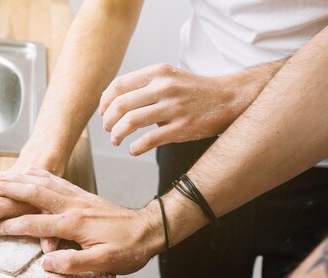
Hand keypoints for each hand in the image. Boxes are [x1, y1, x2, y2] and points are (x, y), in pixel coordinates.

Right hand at [0, 167, 162, 274]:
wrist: (150, 229)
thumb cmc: (128, 249)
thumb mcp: (105, 263)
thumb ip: (75, 262)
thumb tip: (46, 263)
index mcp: (74, 224)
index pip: (33, 224)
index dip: (8, 227)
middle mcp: (71, 206)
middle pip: (32, 194)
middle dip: (6, 191)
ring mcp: (76, 198)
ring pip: (41, 183)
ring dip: (18, 179)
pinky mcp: (81, 195)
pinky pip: (55, 180)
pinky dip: (37, 175)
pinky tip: (28, 172)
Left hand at [98, 63, 247, 155]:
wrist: (228, 99)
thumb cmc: (192, 91)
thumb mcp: (169, 78)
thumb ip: (143, 86)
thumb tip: (111, 102)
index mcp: (158, 73)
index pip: (118, 85)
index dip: (105, 102)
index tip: (103, 112)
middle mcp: (165, 88)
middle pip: (121, 105)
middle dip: (108, 120)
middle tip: (108, 129)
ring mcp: (174, 108)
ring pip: (131, 122)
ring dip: (117, 134)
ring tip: (116, 140)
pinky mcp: (182, 128)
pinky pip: (148, 140)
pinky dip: (135, 147)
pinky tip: (133, 149)